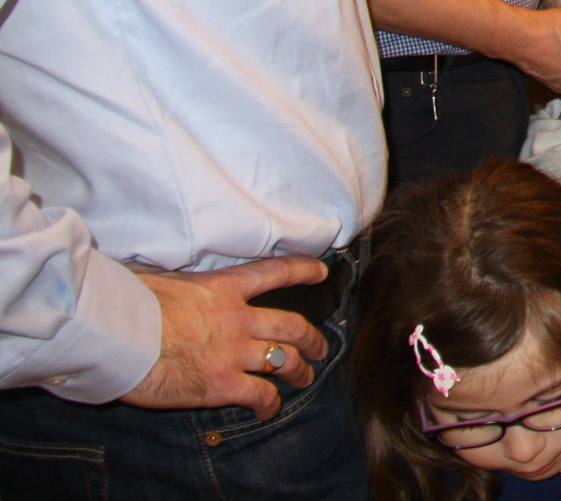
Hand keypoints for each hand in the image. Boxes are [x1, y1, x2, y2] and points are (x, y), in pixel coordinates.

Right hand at [123, 257, 333, 419]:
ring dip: (300, 371)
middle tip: (320, 347)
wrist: (119, 334)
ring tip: (305, 378)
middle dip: (312, 338)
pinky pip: (260, 394)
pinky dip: (269, 404)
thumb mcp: (158, 277)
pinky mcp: (222, 384)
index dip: (302, 270)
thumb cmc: (128, 302)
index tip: (320, 271)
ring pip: (284, 360)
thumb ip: (173, 280)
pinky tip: (268, 410)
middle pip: (291, 325)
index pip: (274, 272)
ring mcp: (233, 351)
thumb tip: (154, 276)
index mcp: (223, 288)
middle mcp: (238, 318)